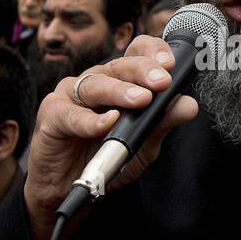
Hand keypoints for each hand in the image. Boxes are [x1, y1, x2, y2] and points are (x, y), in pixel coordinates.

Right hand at [24, 35, 197, 239]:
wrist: (69, 187)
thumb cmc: (103, 157)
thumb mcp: (142, 144)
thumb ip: (162, 123)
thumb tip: (188, 105)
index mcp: (119, 81)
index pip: (136, 53)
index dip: (153, 52)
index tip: (171, 64)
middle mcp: (95, 82)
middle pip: (119, 65)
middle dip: (143, 70)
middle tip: (162, 81)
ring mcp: (71, 96)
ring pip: (96, 85)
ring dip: (120, 91)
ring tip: (141, 100)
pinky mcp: (52, 115)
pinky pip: (72, 115)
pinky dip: (91, 120)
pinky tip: (107, 122)